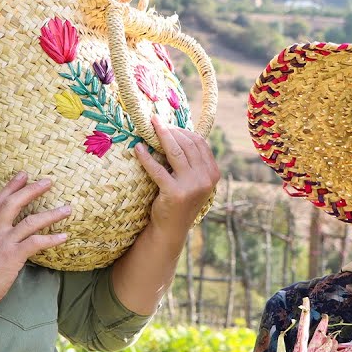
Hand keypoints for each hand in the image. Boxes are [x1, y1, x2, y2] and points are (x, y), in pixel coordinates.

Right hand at [0, 172, 69, 308]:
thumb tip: (8, 244)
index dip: (11, 186)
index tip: (23, 174)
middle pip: (14, 203)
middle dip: (32, 190)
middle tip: (48, 181)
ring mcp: (3, 243)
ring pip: (30, 221)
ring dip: (51, 214)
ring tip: (67, 209)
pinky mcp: (12, 256)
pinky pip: (36, 242)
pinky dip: (52, 239)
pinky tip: (64, 237)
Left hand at [134, 115, 218, 237]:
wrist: (172, 229)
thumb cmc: (180, 201)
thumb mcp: (193, 180)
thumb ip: (193, 162)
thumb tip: (178, 133)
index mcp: (213, 173)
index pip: (200, 143)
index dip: (183, 131)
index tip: (168, 124)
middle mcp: (206, 179)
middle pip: (188, 144)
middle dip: (171, 130)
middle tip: (155, 122)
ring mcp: (192, 186)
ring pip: (175, 152)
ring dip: (161, 136)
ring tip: (149, 128)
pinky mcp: (174, 193)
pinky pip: (157, 169)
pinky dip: (146, 157)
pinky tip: (138, 148)